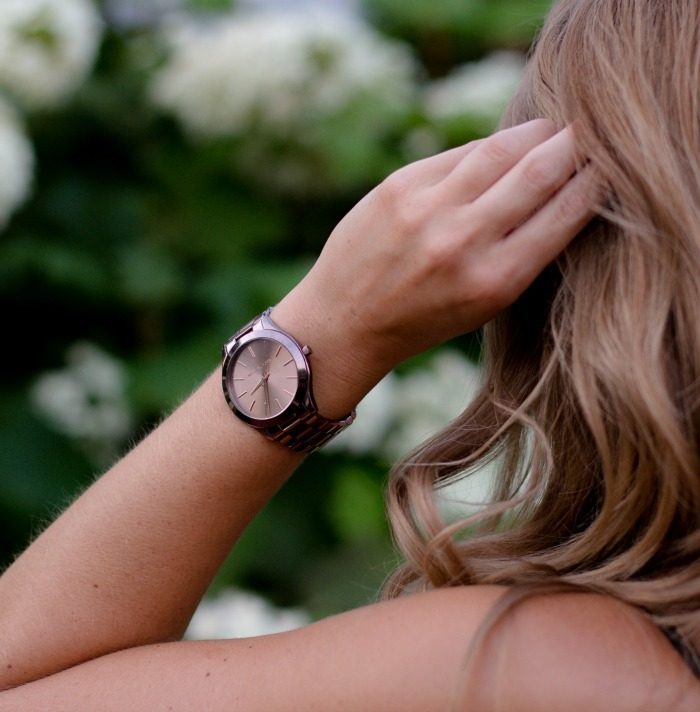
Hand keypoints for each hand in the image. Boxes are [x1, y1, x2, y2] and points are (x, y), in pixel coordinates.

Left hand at [273, 119, 597, 410]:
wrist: (344, 322)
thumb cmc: (422, 320)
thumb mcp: (483, 305)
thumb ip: (521, 252)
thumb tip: (559, 187)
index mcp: (495, 281)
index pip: (566, 212)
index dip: (594, 182)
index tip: (606, 169)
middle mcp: (464, 241)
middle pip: (540, 170)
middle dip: (573, 146)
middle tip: (585, 136)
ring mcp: (428, 209)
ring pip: (501, 149)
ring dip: (534, 134)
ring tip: (550, 131)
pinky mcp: (398, 186)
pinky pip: (458, 153)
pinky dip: (485, 148)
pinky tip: (498, 149)